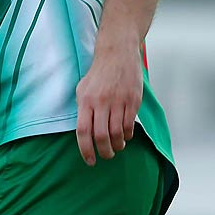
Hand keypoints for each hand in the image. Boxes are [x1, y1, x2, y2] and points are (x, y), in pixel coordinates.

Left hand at [75, 40, 142, 164]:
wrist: (117, 53)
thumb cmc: (98, 74)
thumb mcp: (82, 89)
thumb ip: (82, 111)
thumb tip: (84, 134)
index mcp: (86, 100)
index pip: (83, 131)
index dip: (86, 150)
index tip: (90, 161)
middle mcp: (101, 102)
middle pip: (102, 136)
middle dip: (105, 152)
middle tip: (107, 156)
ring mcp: (118, 101)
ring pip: (118, 133)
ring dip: (117, 145)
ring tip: (116, 147)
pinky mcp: (133, 100)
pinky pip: (130, 125)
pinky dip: (127, 135)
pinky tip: (125, 135)